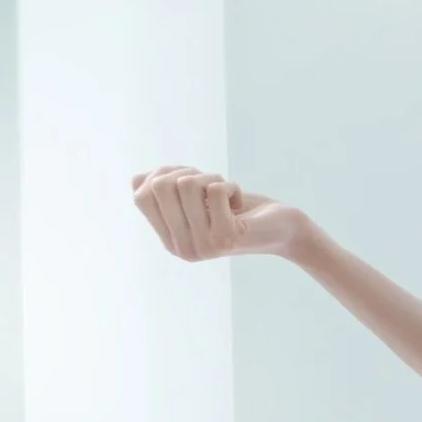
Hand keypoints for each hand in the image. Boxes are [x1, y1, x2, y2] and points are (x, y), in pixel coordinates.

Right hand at [131, 166, 306, 260]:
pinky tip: (239, 203)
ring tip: (226, 194)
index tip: (188, 176)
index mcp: (170, 241)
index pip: (141, 195)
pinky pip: (216, 189)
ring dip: (212, 178)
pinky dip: (231, 186)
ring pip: (187, 184)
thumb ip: (169, 190)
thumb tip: (138, 179)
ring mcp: (203, 246)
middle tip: (210, 183)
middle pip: (160, 186)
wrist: (283, 228)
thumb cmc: (240, 209)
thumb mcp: (199, 198)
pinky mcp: (226, 238)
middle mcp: (182, 249)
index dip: (162, 174)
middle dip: (187, 172)